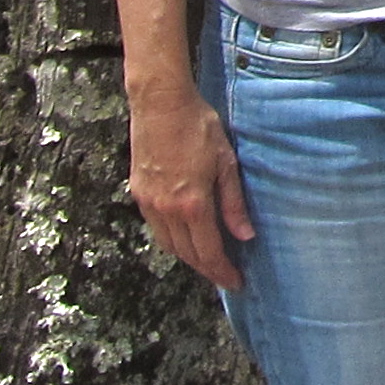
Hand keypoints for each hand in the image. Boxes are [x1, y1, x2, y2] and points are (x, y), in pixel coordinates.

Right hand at [127, 87, 256, 289]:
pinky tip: (185, 235)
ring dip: (188, 257)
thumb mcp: (227, 163)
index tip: (235, 282)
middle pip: (187, 254)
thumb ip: (234, 204)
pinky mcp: (139, 192)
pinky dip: (172, 239)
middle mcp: (166, 209)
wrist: (160, 102)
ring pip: (168, 244)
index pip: (209, 252)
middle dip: (207, 269)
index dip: (222, 272)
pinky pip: (155, 228)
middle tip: (224, 275)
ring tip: (208, 259)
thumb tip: (245, 236)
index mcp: (192, 203)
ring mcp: (149, 202)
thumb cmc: (197, 125)